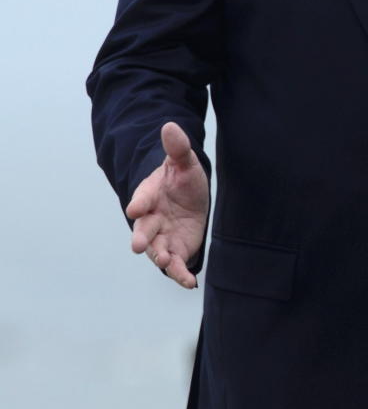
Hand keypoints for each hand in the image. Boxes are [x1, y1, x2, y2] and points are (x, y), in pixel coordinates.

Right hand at [126, 122, 208, 288]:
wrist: (190, 198)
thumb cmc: (183, 179)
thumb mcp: (184, 162)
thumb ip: (177, 148)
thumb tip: (170, 126)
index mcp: (150, 195)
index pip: (142, 198)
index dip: (139, 203)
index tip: (136, 209)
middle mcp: (152, 218)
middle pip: (144, 229)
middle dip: (141, 237)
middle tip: (138, 245)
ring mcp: (163, 236)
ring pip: (157, 250)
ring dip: (160, 258)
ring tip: (167, 263)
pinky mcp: (177, 250)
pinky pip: (176, 265)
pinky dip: (180, 274)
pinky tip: (189, 283)